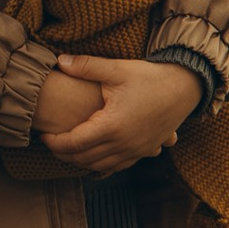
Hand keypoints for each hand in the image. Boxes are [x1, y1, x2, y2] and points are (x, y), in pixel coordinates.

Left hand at [34, 54, 202, 174]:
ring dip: (80, 160)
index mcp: (112, 126)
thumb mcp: (117, 68)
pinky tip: (93, 154)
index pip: (73, 143)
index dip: (54, 142)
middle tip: (50, 142)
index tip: (43, 134)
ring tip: (67, 148)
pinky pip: (117, 166)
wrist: (185, 87)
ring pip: (99, 166)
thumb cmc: (150, 77)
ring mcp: (136, 151)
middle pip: (83, 159)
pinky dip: (100, 163)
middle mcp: (123, 145)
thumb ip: (85, 66)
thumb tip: (58, 61)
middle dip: (63, 153)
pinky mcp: (145, 151)